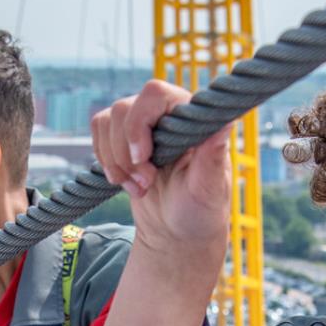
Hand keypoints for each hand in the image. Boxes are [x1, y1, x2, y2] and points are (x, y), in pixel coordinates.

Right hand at [89, 80, 232, 273]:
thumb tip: (226, 123)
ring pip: (106, 121)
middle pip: (123, 109)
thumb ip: (213, 157)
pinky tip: (126, 182)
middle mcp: (166, 113)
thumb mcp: (209, 189)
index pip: (155, 94)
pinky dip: (106, 162)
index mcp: (192, 117)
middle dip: (126, 154)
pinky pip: (98, 133)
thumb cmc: (200, 211)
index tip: (143, 159)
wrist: (176, 232)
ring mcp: (142, 124)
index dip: (139, 124)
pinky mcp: (123, 138)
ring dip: (115, 161)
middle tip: (147, 182)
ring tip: (139, 187)